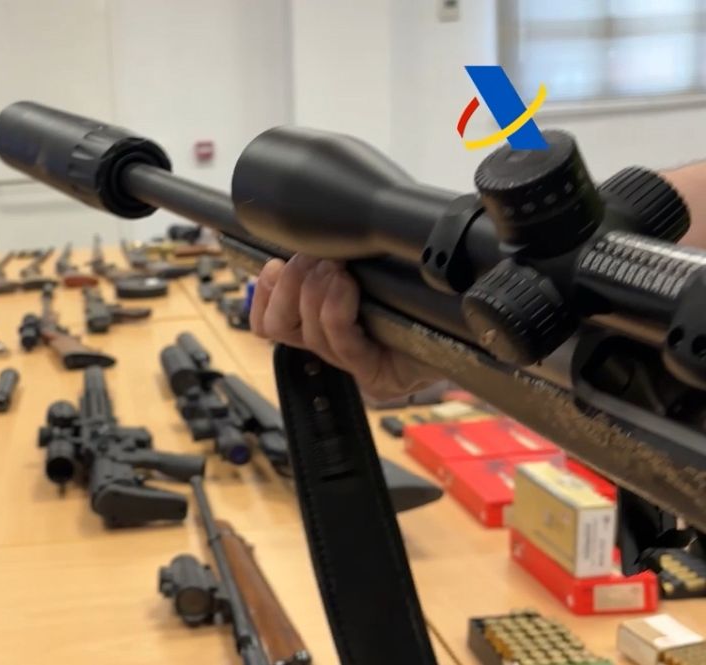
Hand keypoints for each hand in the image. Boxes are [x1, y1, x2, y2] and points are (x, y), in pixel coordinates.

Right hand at [250, 255, 440, 400]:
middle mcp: (330, 346)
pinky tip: (346, 287)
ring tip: (334, 267)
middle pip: (277, 326)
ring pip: (309, 333)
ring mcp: (352, 365)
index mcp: (320, 322)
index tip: (274, 265)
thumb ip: (330, 260)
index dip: (262, 294)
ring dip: (316, 292)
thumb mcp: (367, 267)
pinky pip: (343, 343)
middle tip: (311, 259)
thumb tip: (296, 240)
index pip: (267, 321)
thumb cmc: (419, 292)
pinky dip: (337, 310)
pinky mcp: (375, 376)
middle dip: (287, 285)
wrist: (473, 322)